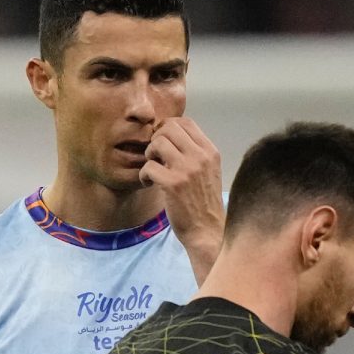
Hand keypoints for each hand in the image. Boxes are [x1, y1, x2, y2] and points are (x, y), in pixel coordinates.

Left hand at [139, 117, 223, 285]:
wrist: (207, 230)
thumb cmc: (204, 202)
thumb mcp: (208, 171)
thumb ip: (195, 153)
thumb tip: (171, 134)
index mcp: (210, 152)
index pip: (186, 122)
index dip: (168, 127)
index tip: (162, 143)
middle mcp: (200, 157)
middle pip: (169, 128)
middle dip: (156, 140)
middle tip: (155, 157)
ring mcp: (187, 170)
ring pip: (157, 143)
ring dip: (149, 155)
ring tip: (153, 170)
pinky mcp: (172, 184)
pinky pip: (148, 166)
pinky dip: (144, 175)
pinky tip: (149, 184)